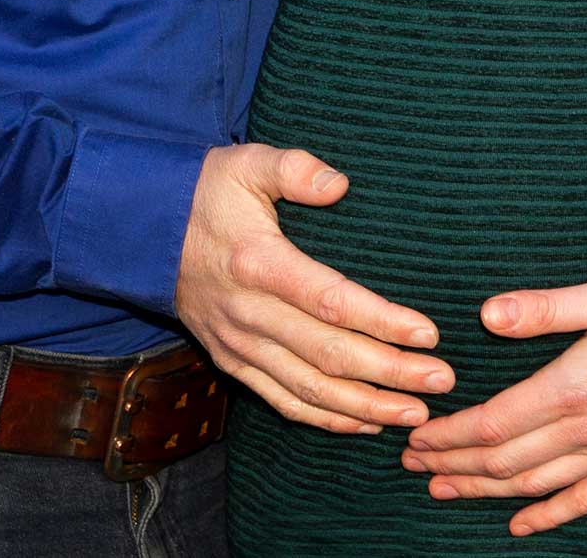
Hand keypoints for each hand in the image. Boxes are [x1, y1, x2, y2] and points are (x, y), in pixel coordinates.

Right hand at [174, 143, 452, 433]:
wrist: (144, 231)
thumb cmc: (206, 192)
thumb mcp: (247, 163)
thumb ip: (294, 168)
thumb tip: (340, 184)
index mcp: (260, 262)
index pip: (331, 301)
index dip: (382, 321)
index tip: (428, 333)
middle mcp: (250, 313)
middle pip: (330, 355)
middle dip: (391, 373)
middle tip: (442, 379)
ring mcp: (239, 345)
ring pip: (310, 390)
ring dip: (366, 407)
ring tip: (417, 413)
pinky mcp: (233, 362)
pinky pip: (283, 401)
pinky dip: (326, 420)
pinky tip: (364, 424)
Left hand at [402, 272, 586, 533]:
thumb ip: (546, 308)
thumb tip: (486, 315)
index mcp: (575, 386)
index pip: (495, 425)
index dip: (450, 436)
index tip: (416, 438)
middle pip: (508, 462)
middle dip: (456, 466)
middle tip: (414, 465)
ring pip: (539, 486)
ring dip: (487, 493)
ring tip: (446, 492)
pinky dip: (550, 517)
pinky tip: (524, 527)